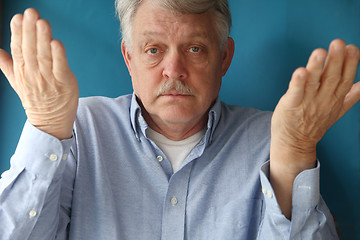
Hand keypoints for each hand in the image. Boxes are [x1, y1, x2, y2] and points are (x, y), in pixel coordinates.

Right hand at [0, 8, 78, 139]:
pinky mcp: (64, 83)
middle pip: (30, 49)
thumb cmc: (36, 99)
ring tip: (42, 22)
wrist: (50, 122)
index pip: (18, 49)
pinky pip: (60, 68)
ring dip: (43, 39)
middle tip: (30, 12)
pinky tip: (56, 43)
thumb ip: (8, 65)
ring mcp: (48, 79)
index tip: (18, 17)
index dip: (17, 32)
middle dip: (30, 30)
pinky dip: (58, 55)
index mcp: (22, 71)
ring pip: (44, 56)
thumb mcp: (18, 82)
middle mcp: (33, 74)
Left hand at [270, 39, 359, 217]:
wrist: (295, 143)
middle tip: (339, 43)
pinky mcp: (290, 105)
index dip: (350, 63)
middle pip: (331, 78)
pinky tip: (299, 71)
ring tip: (320, 52)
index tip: (352, 48)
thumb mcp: (337, 109)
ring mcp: (307, 102)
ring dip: (316, 67)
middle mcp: (323, 99)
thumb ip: (351, 95)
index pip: (345, 79)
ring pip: (313, 83)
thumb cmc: (314, 121)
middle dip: (336, 60)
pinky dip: (297, 83)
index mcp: (335, 97)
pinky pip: (295, 93)